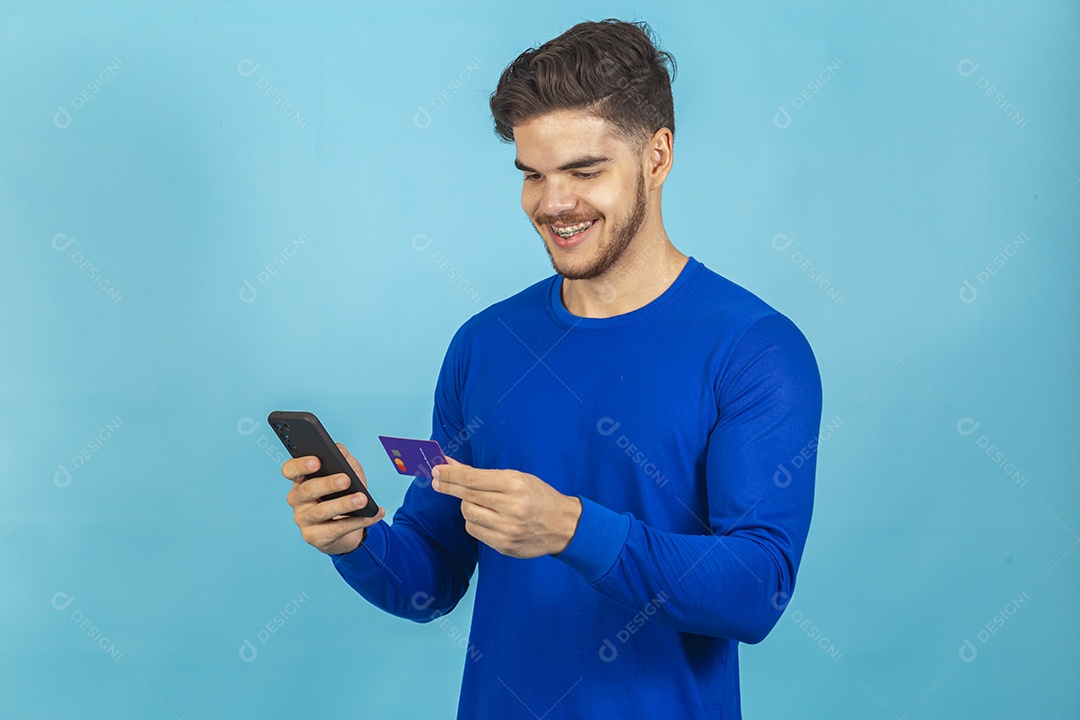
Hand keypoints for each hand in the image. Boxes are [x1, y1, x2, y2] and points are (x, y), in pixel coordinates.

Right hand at [282, 442, 385, 554]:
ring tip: (362, 499)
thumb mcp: (347, 471)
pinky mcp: (313, 536)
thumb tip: (340, 450)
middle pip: (307, 490)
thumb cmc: (344, 493)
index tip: (317, 461)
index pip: (290, 470)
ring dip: (344, 504)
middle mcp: (297, 499)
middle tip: (345, 480)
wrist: (348, 526)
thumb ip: (343, 458)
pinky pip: (337, 529)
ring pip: (321, 511)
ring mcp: (303, 519)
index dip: (300, 465)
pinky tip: (374, 514)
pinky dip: (358, 521)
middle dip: (327, 484)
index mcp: (300, 479)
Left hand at [431, 457, 581, 558]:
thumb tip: (452, 465)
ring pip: (468, 515)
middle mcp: (511, 507)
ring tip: (477, 502)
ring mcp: (508, 528)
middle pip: (466, 497)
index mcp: (515, 484)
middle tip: (437, 481)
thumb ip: (483, 474)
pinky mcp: (505, 545)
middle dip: (449, 487)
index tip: (436, 470)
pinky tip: (485, 517)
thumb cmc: (538, 496)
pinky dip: (475, 522)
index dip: (451, 474)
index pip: (473, 478)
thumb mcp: (517, 478)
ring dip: (466, 506)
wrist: (563, 525)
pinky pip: (475, 531)